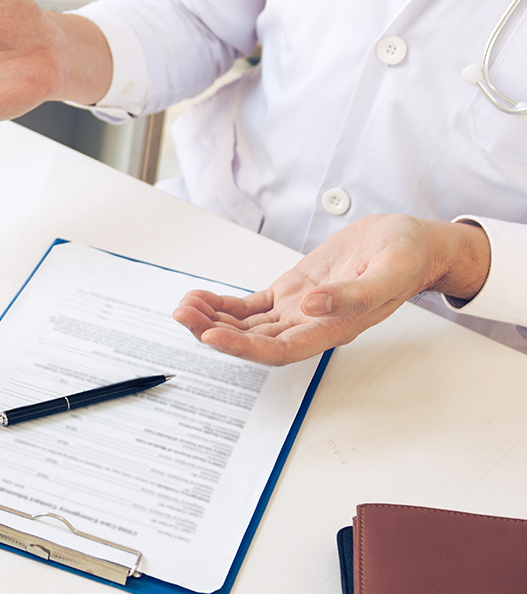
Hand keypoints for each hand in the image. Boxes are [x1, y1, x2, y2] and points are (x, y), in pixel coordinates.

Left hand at [172, 215, 490, 365]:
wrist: (411, 242)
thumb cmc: (406, 256)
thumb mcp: (389, 269)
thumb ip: (354, 294)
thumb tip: (312, 306)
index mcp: (334, 329)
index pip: (280, 350)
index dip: (244, 348)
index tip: (211, 336)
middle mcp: (310, 326)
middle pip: (253, 341)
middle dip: (214, 331)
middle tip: (183, 315)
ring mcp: (297, 311)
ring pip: (245, 325)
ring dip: (212, 319)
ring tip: (183, 306)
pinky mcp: (290, 293)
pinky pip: (249, 306)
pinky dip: (222, 304)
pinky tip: (200, 298)